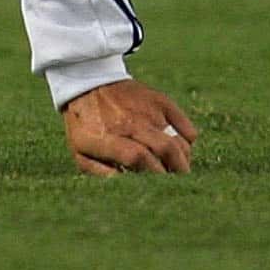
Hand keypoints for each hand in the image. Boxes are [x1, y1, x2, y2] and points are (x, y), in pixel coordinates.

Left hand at [62, 78, 196, 176]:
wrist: (88, 84)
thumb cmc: (84, 125)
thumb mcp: (80, 152)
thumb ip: (100, 173)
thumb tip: (127, 186)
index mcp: (107, 136)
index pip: (138, 157)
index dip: (153, 174)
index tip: (158, 184)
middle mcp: (130, 121)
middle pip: (166, 149)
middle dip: (176, 171)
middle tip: (176, 180)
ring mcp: (148, 110)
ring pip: (178, 140)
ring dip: (183, 159)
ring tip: (177, 166)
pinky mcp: (161, 101)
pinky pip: (186, 126)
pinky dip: (189, 140)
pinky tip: (179, 147)